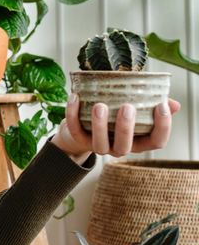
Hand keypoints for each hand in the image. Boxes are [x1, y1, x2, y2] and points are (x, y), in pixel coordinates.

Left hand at [51, 95, 180, 164]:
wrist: (81, 127)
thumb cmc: (114, 116)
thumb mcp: (134, 111)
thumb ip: (151, 106)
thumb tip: (172, 104)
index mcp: (137, 140)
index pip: (156, 142)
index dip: (162, 127)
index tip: (161, 107)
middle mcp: (118, 147)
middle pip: (125, 146)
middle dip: (126, 128)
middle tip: (127, 107)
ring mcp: (98, 146)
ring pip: (99, 144)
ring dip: (99, 125)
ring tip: (100, 105)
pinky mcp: (78, 139)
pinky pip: (75, 129)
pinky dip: (72, 113)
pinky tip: (75, 97)